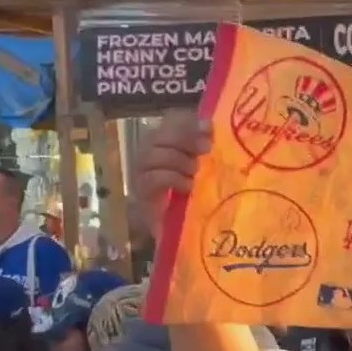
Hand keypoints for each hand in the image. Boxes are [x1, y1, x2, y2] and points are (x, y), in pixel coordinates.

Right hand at [133, 109, 211, 238]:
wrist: (177, 230)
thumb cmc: (192, 196)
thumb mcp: (202, 168)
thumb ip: (203, 148)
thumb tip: (210, 126)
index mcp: (165, 141)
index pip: (171, 120)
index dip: (189, 121)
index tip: (209, 128)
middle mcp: (149, 153)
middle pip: (160, 134)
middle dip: (184, 138)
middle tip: (205, 150)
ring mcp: (141, 173)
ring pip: (154, 154)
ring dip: (178, 160)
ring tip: (195, 172)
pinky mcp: (141, 193)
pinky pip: (153, 178)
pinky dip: (173, 179)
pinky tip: (187, 187)